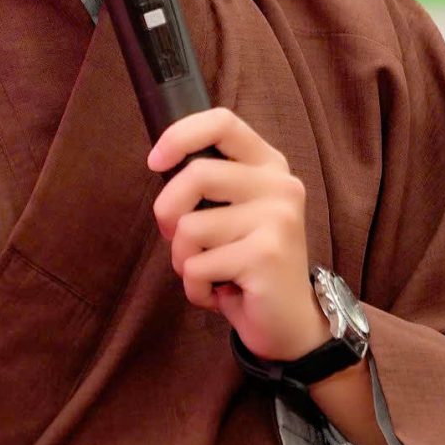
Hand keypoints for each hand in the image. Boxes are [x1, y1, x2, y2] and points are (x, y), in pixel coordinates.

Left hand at [148, 107, 327, 361]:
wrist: (288, 322)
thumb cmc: (247, 264)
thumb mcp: (232, 213)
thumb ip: (209, 184)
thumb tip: (161, 163)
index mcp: (269, 165)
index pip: (222, 122)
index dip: (179, 135)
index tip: (155, 161)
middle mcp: (280, 185)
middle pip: (195, 174)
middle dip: (167, 213)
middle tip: (179, 242)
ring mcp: (277, 219)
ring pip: (189, 227)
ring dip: (183, 260)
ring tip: (209, 273)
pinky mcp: (266, 255)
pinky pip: (197, 265)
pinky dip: (195, 288)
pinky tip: (219, 293)